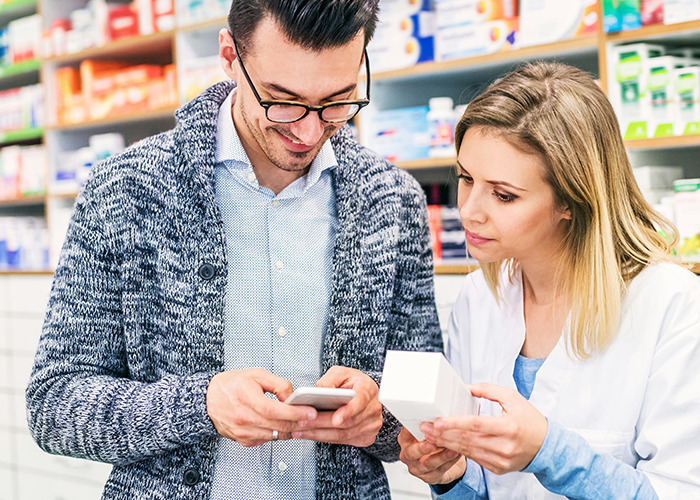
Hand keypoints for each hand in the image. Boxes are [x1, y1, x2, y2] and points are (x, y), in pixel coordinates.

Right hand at [206, 368, 316, 446]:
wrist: (208, 399)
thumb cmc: (232, 384)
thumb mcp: (257, 375)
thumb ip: (278, 385)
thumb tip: (293, 398)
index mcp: (246, 398)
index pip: (275, 411)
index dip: (295, 413)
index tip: (311, 412)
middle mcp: (243, 418)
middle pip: (278, 426)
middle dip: (299, 423)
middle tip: (313, 418)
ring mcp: (243, 432)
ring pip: (275, 436)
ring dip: (291, 430)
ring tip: (301, 421)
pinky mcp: (244, 440)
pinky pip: (267, 440)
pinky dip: (278, 433)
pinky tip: (282, 424)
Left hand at [291, 366, 381, 446]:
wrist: (363, 393)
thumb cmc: (350, 382)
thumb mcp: (339, 373)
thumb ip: (329, 380)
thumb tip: (318, 391)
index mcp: (368, 389)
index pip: (360, 401)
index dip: (348, 411)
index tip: (336, 419)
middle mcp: (373, 408)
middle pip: (348, 422)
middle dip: (323, 423)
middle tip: (303, 422)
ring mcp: (372, 425)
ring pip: (344, 434)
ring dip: (320, 434)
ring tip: (300, 430)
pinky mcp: (367, 437)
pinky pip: (344, 441)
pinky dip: (326, 438)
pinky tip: (312, 434)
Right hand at [398, 427, 465, 484]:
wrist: (442, 460)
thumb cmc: (434, 441)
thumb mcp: (428, 430)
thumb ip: (429, 424)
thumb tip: (438, 414)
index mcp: (405, 438)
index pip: (407, 432)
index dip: (415, 430)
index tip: (424, 426)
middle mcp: (408, 454)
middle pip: (412, 452)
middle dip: (423, 448)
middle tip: (432, 443)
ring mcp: (417, 467)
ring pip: (428, 463)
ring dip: (442, 456)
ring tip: (452, 449)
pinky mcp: (428, 477)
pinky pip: (440, 470)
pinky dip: (449, 462)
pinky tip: (456, 455)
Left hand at [422, 382, 547, 474]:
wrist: (546, 447)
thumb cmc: (530, 420)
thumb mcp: (512, 398)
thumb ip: (488, 390)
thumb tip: (466, 387)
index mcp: (509, 426)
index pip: (476, 425)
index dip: (455, 423)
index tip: (437, 421)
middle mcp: (505, 446)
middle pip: (468, 440)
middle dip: (444, 434)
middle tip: (425, 427)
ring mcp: (501, 460)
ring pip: (468, 452)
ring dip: (447, 444)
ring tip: (431, 436)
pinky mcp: (498, 469)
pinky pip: (475, 459)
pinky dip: (459, 451)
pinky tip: (446, 445)